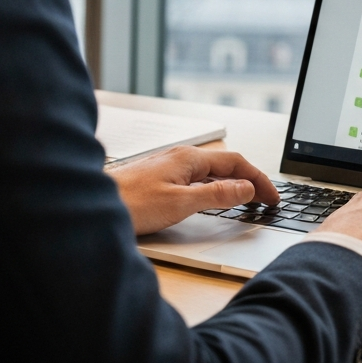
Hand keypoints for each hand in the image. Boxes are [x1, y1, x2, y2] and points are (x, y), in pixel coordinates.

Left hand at [109, 146, 280, 234]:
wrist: (89, 204)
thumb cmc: (128, 203)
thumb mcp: (180, 202)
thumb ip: (216, 194)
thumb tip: (246, 188)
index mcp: (189, 158)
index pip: (236, 162)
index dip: (258, 179)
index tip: (272, 197)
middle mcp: (180, 157)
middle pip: (225, 165)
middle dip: (249, 180)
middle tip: (265, 200)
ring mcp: (167, 167)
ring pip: (210, 172)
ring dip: (231, 183)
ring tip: (246, 200)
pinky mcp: (157, 179)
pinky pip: (196, 179)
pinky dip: (213, 187)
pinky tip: (211, 199)